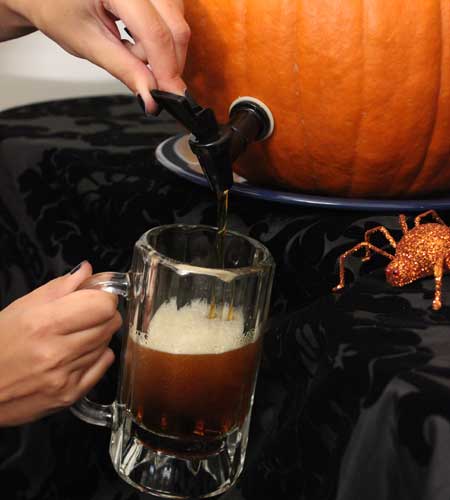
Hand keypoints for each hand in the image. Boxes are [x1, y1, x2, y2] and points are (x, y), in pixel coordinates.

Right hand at [0, 261, 121, 425]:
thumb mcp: (21, 308)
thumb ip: (60, 287)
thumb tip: (87, 271)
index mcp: (43, 324)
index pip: (102, 305)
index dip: (104, 296)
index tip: (97, 296)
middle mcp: (57, 352)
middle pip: (110, 323)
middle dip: (104, 313)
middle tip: (87, 314)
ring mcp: (65, 376)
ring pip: (107, 343)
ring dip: (98, 334)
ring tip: (74, 335)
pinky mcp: (70, 394)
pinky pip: (103, 365)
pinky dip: (97, 355)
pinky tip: (77, 353)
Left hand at [2, 0, 189, 111]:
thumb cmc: (57, 8)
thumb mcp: (89, 44)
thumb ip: (125, 69)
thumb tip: (151, 95)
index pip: (155, 33)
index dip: (166, 69)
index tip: (171, 96)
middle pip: (175, 26)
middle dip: (167, 61)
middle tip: (149, 81)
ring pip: (178, 20)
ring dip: (163, 48)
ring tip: (131, 49)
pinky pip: (173, 12)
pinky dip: (162, 35)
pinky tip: (138, 37)